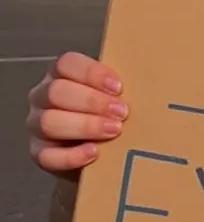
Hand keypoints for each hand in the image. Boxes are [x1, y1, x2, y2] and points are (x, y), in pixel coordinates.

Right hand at [26, 51, 128, 174]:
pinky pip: (48, 156)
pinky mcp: (39, 153)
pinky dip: (72, 156)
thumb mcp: (112, 97)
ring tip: (114, 130)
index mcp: (59, 76)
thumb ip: (118, 90)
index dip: (92, 73)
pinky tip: (94, 152)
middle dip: (91, 101)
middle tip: (121, 112)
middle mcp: (42, 97)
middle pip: (56, 92)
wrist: (100, 157)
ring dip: (85, 125)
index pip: (66, 64)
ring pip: (49, 122)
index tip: (118, 87)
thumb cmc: (109, 117)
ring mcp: (36, 126)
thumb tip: (150, 83)